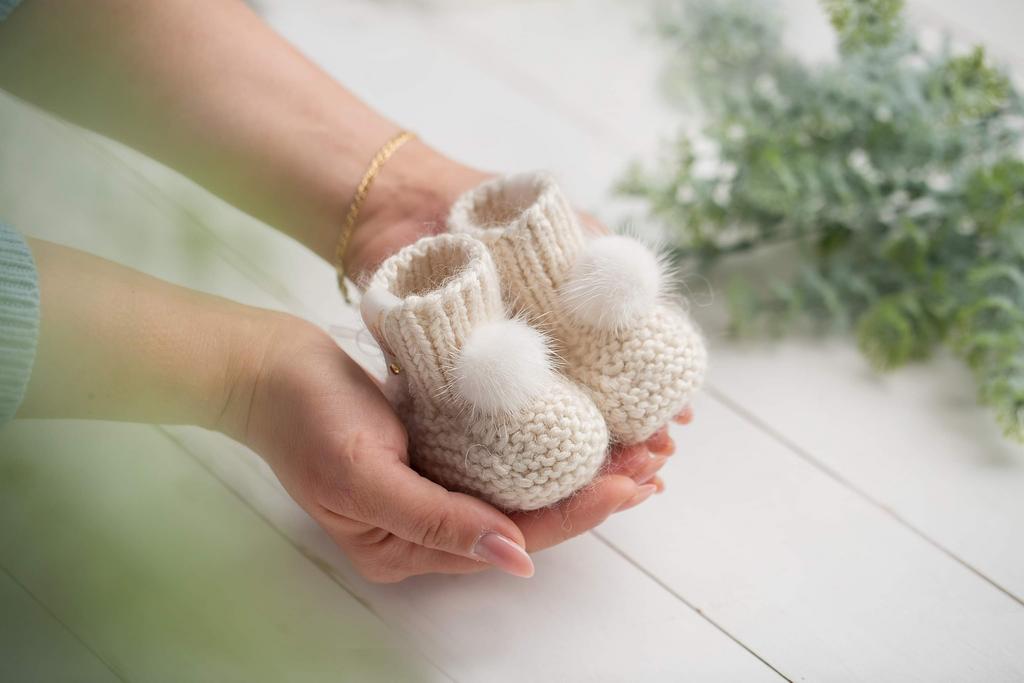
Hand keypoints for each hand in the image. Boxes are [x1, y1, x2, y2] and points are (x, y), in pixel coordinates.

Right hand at [220, 312, 680, 582]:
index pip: (513, 537)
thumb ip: (438, 521)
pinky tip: (586, 428)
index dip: (577, 513)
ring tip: (640, 448)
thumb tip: (515, 559)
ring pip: (524, 487)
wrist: (266, 370)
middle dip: (595, 491)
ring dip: (581, 466)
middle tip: (656, 462)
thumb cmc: (305, 420)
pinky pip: (504, 457)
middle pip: (529, 517)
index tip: (632, 484)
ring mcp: (434, 489)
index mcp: (409, 548)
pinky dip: (548, 443)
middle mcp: (430, 527)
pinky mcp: (437, 452)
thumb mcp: (365, 474)